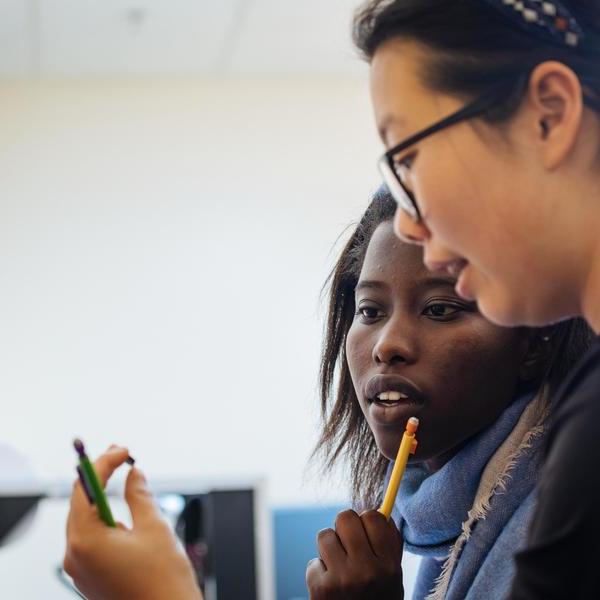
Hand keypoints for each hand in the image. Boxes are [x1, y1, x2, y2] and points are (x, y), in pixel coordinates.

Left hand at [64, 445, 201, 599]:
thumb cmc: (162, 580)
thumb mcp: (154, 528)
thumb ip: (140, 495)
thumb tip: (134, 474)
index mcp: (86, 541)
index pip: (86, 488)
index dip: (104, 463)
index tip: (123, 451)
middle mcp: (75, 555)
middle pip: (81, 502)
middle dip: (101, 475)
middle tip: (122, 455)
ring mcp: (80, 569)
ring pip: (86, 519)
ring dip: (104, 496)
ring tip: (124, 476)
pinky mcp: (89, 576)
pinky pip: (92, 538)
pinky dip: (105, 519)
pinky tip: (123, 510)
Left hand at [306, 509, 403, 599]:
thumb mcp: (392, 578)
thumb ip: (389, 545)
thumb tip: (382, 510)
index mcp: (389, 566)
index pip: (374, 517)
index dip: (366, 520)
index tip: (365, 532)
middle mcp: (367, 571)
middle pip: (345, 517)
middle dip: (344, 527)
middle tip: (347, 544)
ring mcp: (343, 579)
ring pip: (324, 535)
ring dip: (329, 550)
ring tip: (338, 567)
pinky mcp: (321, 589)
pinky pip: (313, 562)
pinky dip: (319, 574)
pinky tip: (329, 588)